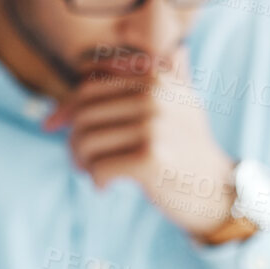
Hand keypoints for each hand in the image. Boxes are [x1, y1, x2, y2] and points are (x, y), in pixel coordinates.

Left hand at [44, 47, 236, 237]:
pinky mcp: (151, 158)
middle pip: (83, 116)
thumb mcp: (172, 104)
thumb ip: (134, 83)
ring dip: (82, 164)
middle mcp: (154, 95)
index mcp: (154, 77)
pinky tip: (106, 186)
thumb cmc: (185, 151)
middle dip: (74, 142)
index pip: (88, 88)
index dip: (65, 110)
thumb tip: (71, 83)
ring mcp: (154, 125)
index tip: (52, 128)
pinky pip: (99, 168)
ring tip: (93, 173)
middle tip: (82, 162)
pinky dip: (97, 181)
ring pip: (86, 142)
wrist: (217, 191)